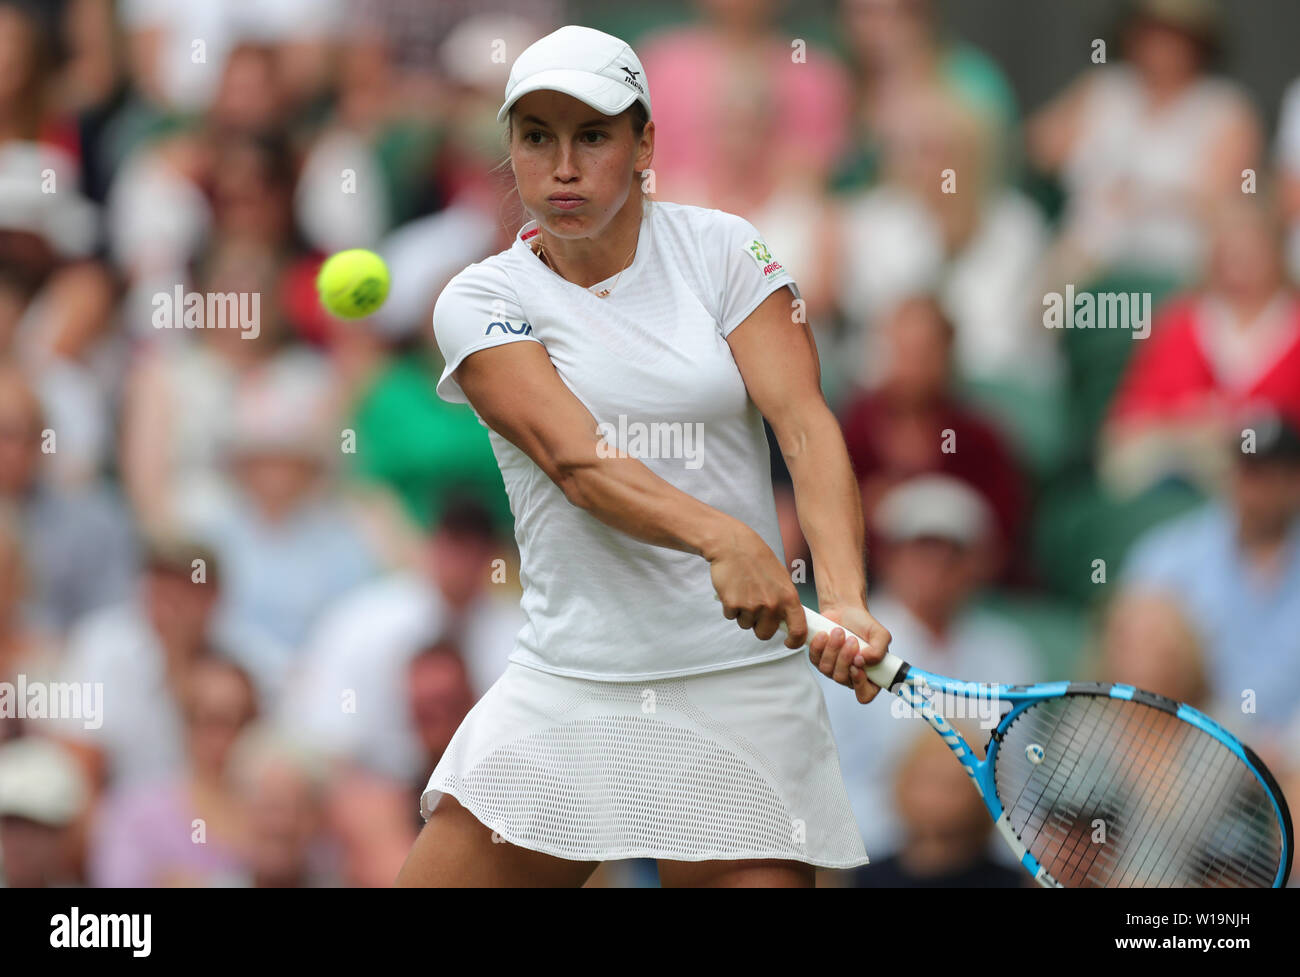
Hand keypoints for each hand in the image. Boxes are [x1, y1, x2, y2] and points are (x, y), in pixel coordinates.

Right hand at [707, 526, 805, 647]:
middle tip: (755, 609)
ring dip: (743, 614)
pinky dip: (730, 607)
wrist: (733, 545)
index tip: (788, 643)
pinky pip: (731, 617)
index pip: (798, 630)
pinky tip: (733, 590)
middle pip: (765, 634)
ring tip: (743, 592)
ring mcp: (752, 606)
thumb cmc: (758, 559)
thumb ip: (785, 601)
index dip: (795, 642)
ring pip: (746, 625)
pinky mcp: (733, 604)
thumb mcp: (781, 579)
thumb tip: (786, 622)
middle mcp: (772, 605)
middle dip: (759, 626)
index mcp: (788, 598)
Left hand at [807, 604, 891, 703]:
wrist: (846, 611)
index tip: (857, 665)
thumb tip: (865, 660)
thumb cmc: (864, 625)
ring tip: (839, 632)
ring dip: (833, 649)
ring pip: (827, 669)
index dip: (860, 684)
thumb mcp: (880, 635)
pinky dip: (819, 646)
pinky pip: (815, 659)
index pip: (865, 694)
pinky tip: (825, 634)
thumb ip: (879, 650)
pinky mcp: (819, 659)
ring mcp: (833, 669)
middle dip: (845, 658)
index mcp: (870, 676)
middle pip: (842, 679)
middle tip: (852, 640)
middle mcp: (851, 676)